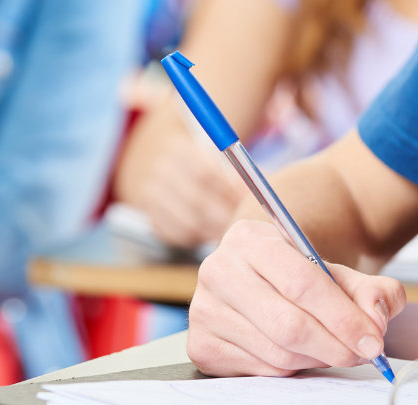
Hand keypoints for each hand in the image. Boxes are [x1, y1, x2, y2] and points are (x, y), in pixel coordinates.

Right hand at [114, 99, 245, 248]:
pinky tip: (214, 236)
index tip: (250, 203)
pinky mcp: (151, 220)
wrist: (167, 171)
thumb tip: (267, 193)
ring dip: (216, 232)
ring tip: (235, 233)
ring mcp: (150, 198)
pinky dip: (200, 240)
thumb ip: (241, 172)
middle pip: (197, 201)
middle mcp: (158, 172)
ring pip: (189, 223)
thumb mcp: (220, 159)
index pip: (207, 173)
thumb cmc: (209, 167)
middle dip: (228, 217)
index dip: (232, 192)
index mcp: (178, 149)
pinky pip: (179, 237)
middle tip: (247, 226)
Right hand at [186, 220, 405, 376]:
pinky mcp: (201, 345)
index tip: (374, 340)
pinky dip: (291, 370)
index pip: (302, 283)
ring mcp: (204, 311)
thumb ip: (372, 291)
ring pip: (277, 353)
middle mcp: (218, 271)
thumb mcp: (340, 273)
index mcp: (250, 239)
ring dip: (317, 360)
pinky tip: (301, 355)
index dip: (343, 318)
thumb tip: (376, 318)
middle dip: (335, 346)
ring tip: (334, 350)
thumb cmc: (300, 277)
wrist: (260, 280)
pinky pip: (261, 371)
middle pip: (288, 325)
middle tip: (364, 354)